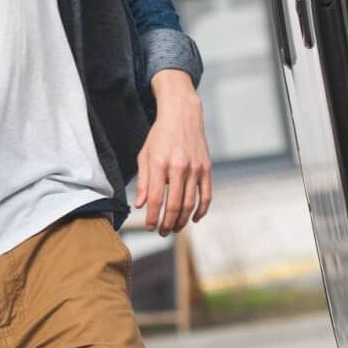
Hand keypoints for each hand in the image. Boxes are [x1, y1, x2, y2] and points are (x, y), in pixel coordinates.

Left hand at [133, 71, 211, 234]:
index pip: (156, 198)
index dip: (153, 216)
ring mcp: (195, 169)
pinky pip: (206, 196)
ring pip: (191, 203)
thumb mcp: (144, 155)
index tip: (149, 227)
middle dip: (167, 223)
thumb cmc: (160, 136)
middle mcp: (179, 167)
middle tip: (162, 232)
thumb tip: (141, 205)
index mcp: (160, 164)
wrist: (182, 115)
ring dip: (182, 220)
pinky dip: (201, 210)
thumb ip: (143, 181)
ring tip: (174, 228)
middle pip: (175, 205)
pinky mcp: (207, 169)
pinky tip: (194, 219)